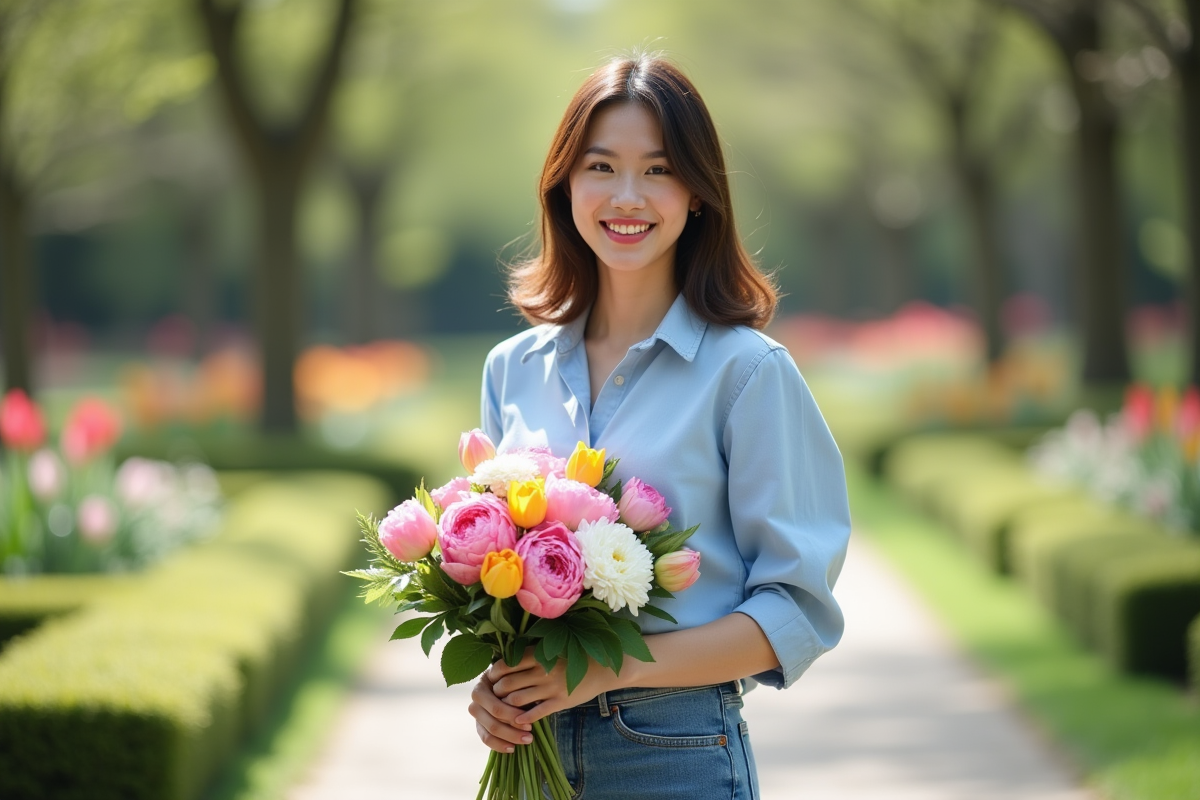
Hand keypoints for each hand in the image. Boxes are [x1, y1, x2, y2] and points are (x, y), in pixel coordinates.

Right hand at [469, 669, 534, 752]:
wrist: (504, 682)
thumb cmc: (513, 680)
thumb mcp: (515, 680)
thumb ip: (518, 691)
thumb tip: (533, 706)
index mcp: (483, 687)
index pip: (497, 709)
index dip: (513, 717)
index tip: (531, 724)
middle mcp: (476, 699)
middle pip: (493, 721)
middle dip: (512, 731)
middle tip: (530, 737)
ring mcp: (476, 712)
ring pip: (490, 731)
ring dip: (509, 738)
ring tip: (526, 741)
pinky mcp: (478, 724)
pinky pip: (486, 738)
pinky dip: (499, 745)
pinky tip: (512, 748)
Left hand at [487, 648, 619, 725]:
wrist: (600, 669)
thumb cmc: (571, 658)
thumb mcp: (551, 651)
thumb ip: (531, 655)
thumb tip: (504, 662)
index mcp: (538, 654)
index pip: (506, 664)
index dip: (494, 673)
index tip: (492, 678)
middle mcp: (542, 670)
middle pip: (507, 683)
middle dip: (497, 691)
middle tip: (495, 695)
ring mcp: (551, 687)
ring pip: (517, 700)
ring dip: (507, 706)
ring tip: (505, 707)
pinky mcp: (560, 702)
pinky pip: (535, 713)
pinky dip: (523, 718)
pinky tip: (518, 721)